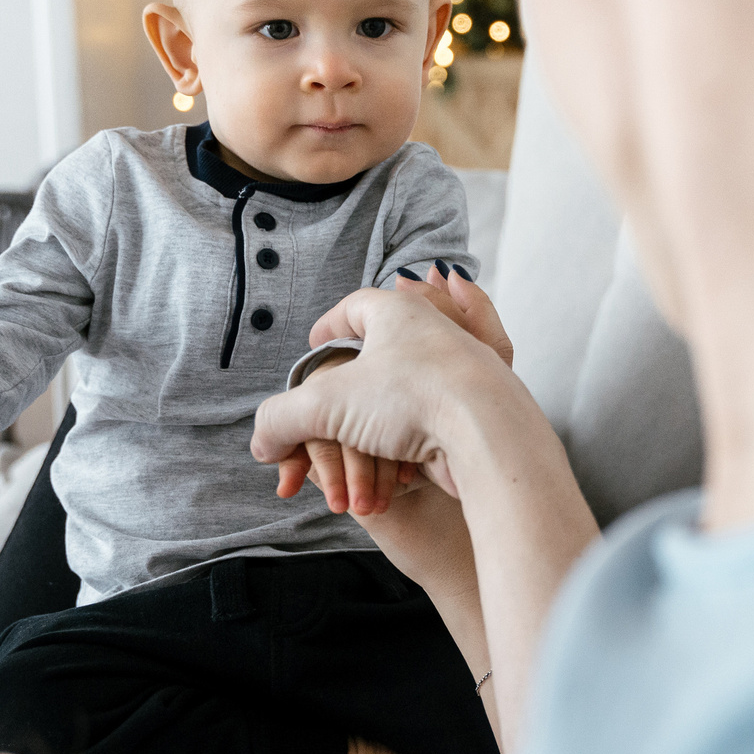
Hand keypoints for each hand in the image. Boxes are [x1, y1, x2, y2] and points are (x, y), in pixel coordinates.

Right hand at [274, 265, 513, 508]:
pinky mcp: (479, 409)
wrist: (491, 435)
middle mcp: (438, 333)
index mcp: (400, 312)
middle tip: (337, 386)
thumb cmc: (412, 400)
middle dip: (360, 367)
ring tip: (367, 424)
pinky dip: (419, 432)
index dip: (329, 325)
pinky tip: (406, 447)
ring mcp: (464, 370)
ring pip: (417, 382)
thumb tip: (262, 445)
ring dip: (390, 407)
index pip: (357, 306)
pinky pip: (441, 414)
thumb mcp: (327, 405)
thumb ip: (283, 421)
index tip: (315, 344)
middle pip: (389, 343)